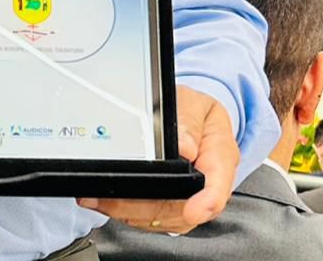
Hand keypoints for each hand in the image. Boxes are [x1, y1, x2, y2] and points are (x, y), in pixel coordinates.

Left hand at [77, 86, 235, 234]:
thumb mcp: (193, 103)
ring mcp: (191, 198)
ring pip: (164, 218)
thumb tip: (185, 146)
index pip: (219, 185)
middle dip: (145, 209)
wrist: (191, 116)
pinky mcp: (173, 205)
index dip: (206, 202)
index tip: (192, 210)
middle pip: (183, 209)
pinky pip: (153, 219)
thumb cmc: (194, 111)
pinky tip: (109, 202)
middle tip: (115, 200)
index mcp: (220, 155)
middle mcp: (209, 183)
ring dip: (131, 213)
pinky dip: (129, 213)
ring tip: (102, 199)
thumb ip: (188, 122)